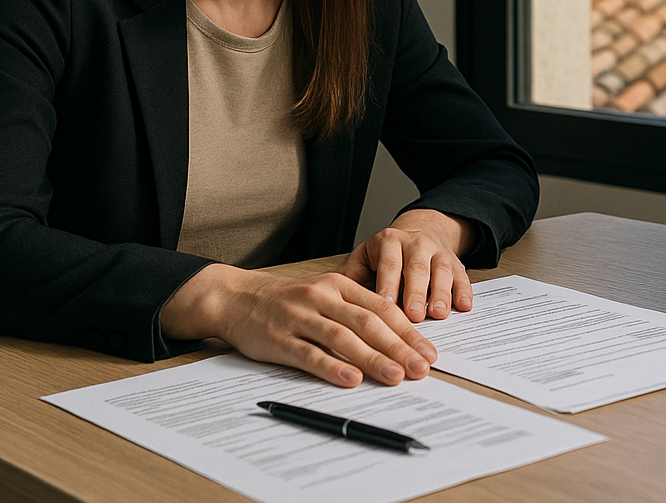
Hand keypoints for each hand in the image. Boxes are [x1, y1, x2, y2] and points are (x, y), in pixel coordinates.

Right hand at [160, 264, 436, 387]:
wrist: (236, 297)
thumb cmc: (287, 300)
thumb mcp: (324, 293)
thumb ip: (355, 309)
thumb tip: (396, 338)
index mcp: (339, 285)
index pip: (382, 308)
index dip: (408, 331)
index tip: (429, 352)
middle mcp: (322, 297)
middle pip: (368, 323)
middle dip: (399, 347)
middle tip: (421, 368)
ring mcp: (300, 317)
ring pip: (343, 338)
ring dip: (372, 359)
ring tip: (395, 376)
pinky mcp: (279, 339)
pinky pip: (309, 354)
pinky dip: (332, 368)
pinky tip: (351, 380)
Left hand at [337, 209, 476, 324]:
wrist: (422, 230)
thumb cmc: (387, 253)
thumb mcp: (366, 256)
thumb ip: (350, 275)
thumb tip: (326, 298)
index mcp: (390, 242)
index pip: (389, 263)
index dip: (388, 284)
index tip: (385, 306)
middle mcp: (416, 243)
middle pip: (417, 268)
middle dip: (415, 293)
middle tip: (414, 316)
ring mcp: (439, 252)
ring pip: (441, 271)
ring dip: (441, 293)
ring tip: (438, 314)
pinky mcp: (456, 263)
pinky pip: (462, 276)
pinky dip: (464, 291)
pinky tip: (464, 306)